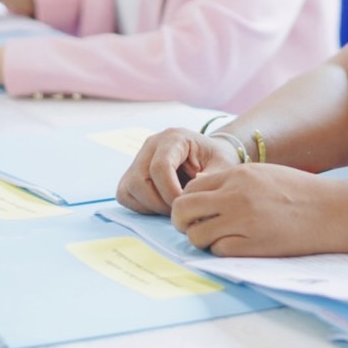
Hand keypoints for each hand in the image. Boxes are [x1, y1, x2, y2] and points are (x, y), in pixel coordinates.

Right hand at [115, 128, 240, 214]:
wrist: (211, 155)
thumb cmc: (217, 160)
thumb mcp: (222, 167)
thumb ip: (210, 180)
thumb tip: (187, 194)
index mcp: (173, 138)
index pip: (160, 166)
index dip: (170, 192)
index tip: (186, 205)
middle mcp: (151, 144)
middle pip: (139, 180)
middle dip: (159, 202)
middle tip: (180, 210)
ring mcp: (139, 158)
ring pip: (129, 188)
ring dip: (150, 205)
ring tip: (173, 208)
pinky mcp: (132, 173)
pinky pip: (125, 194)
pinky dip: (141, 206)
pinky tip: (161, 205)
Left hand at [170, 164, 347, 257]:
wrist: (331, 211)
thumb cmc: (299, 192)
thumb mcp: (263, 174)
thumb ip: (232, 181)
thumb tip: (200, 192)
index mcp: (238, 175)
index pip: (191, 189)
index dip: (189, 203)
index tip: (198, 212)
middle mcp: (235, 196)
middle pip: (183, 210)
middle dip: (182, 222)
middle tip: (195, 228)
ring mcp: (242, 221)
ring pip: (196, 235)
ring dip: (202, 239)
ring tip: (220, 238)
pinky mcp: (252, 246)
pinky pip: (218, 251)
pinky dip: (221, 251)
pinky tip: (237, 246)